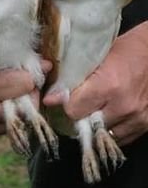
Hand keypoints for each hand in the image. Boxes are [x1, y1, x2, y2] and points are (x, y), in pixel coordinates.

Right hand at [0, 61, 51, 135]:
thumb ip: (14, 60)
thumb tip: (47, 65)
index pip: (26, 83)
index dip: (32, 72)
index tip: (34, 65)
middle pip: (30, 102)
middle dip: (30, 89)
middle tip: (20, 78)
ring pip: (22, 116)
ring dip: (20, 102)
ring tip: (6, 89)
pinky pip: (9, 122)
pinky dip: (9, 111)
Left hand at [44, 22, 147, 145]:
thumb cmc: (125, 50)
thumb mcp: (96, 58)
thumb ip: (74, 79)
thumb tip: (50, 98)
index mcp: (108, 85)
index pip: (74, 110)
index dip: (67, 104)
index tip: (65, 98)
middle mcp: (123, 105)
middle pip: (87, 125)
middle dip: (80, 114)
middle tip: (80, 103)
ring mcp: (137, 117)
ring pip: (103, 135)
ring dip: (96, 124)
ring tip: (96, 108)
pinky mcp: (146, 124)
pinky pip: (121, 137)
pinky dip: (112, 128)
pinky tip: (109, 114)